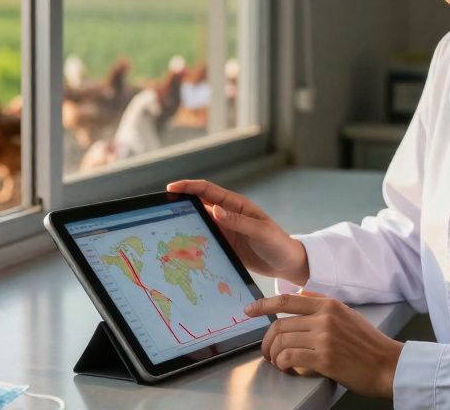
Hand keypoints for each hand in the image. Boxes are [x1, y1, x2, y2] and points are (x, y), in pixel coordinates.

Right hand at [165, 179, 308, 283]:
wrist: (287, 263)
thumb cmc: (278, 243)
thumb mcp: (260, 232)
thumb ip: (238, 221)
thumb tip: (214, 209)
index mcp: (237, 205)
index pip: (208, 191)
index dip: (189, 187)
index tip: (171, 188)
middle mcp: (228, 215)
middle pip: (199, 204)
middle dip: (181, 203)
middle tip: (161, 209)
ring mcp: (225, 230)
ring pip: (199, 223)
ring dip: (185, 224)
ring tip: (165, 229)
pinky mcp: (224, 245)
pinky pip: (204, 240)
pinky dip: (192, 242)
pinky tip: (181, 248)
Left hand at [245, 293, 403, 397]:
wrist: (389, 365)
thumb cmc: (369, 344)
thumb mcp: (347, 315)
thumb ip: (322, 306)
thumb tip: (298, 296)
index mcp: (329, 305)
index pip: (287, 300)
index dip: (263, 304)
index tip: (249, 310)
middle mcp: (325, 318)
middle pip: (280, 324)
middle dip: (267, 340)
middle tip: (267, 351)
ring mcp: (324, 338)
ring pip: (282, 342)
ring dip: (274, 355)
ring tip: (277, 362)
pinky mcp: (325, 359)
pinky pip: (290, 357)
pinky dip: (283, 364)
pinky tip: (287, 368)